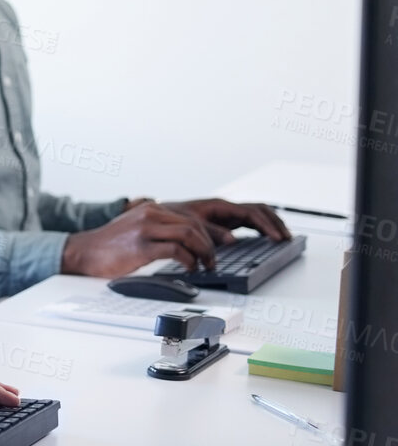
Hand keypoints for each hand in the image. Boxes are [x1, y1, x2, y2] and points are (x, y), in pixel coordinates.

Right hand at [62, 202, 217, 276]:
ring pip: (189, 235)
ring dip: (203, 252)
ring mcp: (145, 229)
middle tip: (211, 260)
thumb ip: (156, 226)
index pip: (189, 217)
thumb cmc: (109, 245)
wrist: (83, 252)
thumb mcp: (135, 226)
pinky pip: (176, 250)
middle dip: (209, 245)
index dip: (207, 234)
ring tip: (204, 265)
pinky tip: (188, 268)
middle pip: (193, 225)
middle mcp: (149, 214)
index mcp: (150, 209)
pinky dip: (188, 261)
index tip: (211, 248)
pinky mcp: (141, 247)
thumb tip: (183, 239)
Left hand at [158, 198, 291, 243]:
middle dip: (275, 223)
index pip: (251, 213)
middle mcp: (226, 208)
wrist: (159, 216)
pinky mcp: (224, 223)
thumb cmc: (172, 218)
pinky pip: (249, 223)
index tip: (277, 237)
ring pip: (256, 216)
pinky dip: (261, 229)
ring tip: (283, 238)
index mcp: (219, 206)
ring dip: (271, 225)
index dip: (266, 225)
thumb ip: (211, 232)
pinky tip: (268, 239)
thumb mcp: (191, 225)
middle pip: (259, 211)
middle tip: (287, 238)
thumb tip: (232, 240)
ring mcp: (226, 215)